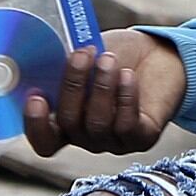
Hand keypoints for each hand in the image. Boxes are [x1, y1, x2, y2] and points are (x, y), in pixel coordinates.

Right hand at [24, 31, 186, 156]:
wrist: (160, 55)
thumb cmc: (116, 55)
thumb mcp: (85, 56)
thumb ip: (64, 63)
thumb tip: (46, 56)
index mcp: (65, 121)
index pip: (43, 140)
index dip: (35, 125)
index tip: (35, 97)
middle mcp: (86, 136)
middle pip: (68, 124)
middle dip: (72, 85)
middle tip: (83, 54)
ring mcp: (113, 141)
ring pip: (97, 124)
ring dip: (101, 87)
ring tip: (109, 59)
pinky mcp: (141, 138)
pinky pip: (126, 125)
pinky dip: (125, 97)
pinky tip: (127, 75)